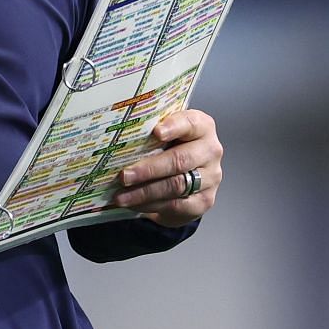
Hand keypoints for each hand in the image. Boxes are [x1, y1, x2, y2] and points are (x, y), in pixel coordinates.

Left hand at [113, 108, 222, 227]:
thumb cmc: (170, 149)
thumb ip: (150, 133)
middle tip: (124, 176)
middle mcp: (210, 150)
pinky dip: (150, 205)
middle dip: (148, 169)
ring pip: (176, 185)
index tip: (156, 132)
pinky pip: (176, 205)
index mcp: (202, 127)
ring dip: (144, 192)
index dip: (174, 127)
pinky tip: (134, 205)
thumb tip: (117, 140)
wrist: (185, 178)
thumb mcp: (164, 136)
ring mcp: (211, 177)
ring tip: (121, 196)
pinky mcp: (204, 200)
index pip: (190, 123)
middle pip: (179, 160)